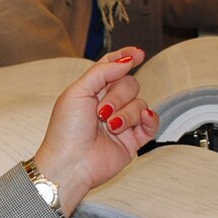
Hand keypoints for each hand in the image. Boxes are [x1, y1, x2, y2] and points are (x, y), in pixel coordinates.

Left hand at [29, 47, 157, 214]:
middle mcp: (107, 104)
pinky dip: (148, 120)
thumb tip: (126, 60)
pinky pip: (151, 122)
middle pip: (129, 84)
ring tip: (109, 127)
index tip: (138, 53)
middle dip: (118, 96)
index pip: (111, 67)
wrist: (71, 163)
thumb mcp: (78, 91)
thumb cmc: (66, 131)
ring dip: (125, 114)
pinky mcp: (132, 139)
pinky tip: (138, 122)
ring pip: (140, 103)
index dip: (125, 58)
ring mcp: (121, 122)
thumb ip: (102, 72)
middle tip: (101, 112)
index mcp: (91, 91)